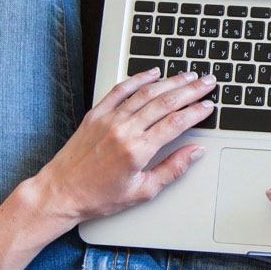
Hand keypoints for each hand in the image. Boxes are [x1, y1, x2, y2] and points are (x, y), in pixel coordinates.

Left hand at [32, 68, 214, 224]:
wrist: (60, 192)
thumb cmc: (98, 197)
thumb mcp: (141, 192)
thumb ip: (172, 169)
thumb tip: (195, 152)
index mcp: (137, 151)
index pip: (176, 123)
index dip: (196, 112)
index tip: (209, 106)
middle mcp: (123, 130)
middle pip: (165, 102)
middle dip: (191, 90)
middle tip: (208, 83)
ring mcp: (108, 119)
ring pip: (146, 92)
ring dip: (170, 81)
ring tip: (188, 76)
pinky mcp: (96, 114)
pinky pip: (120, 90)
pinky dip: (138, 78)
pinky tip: (152, 72)